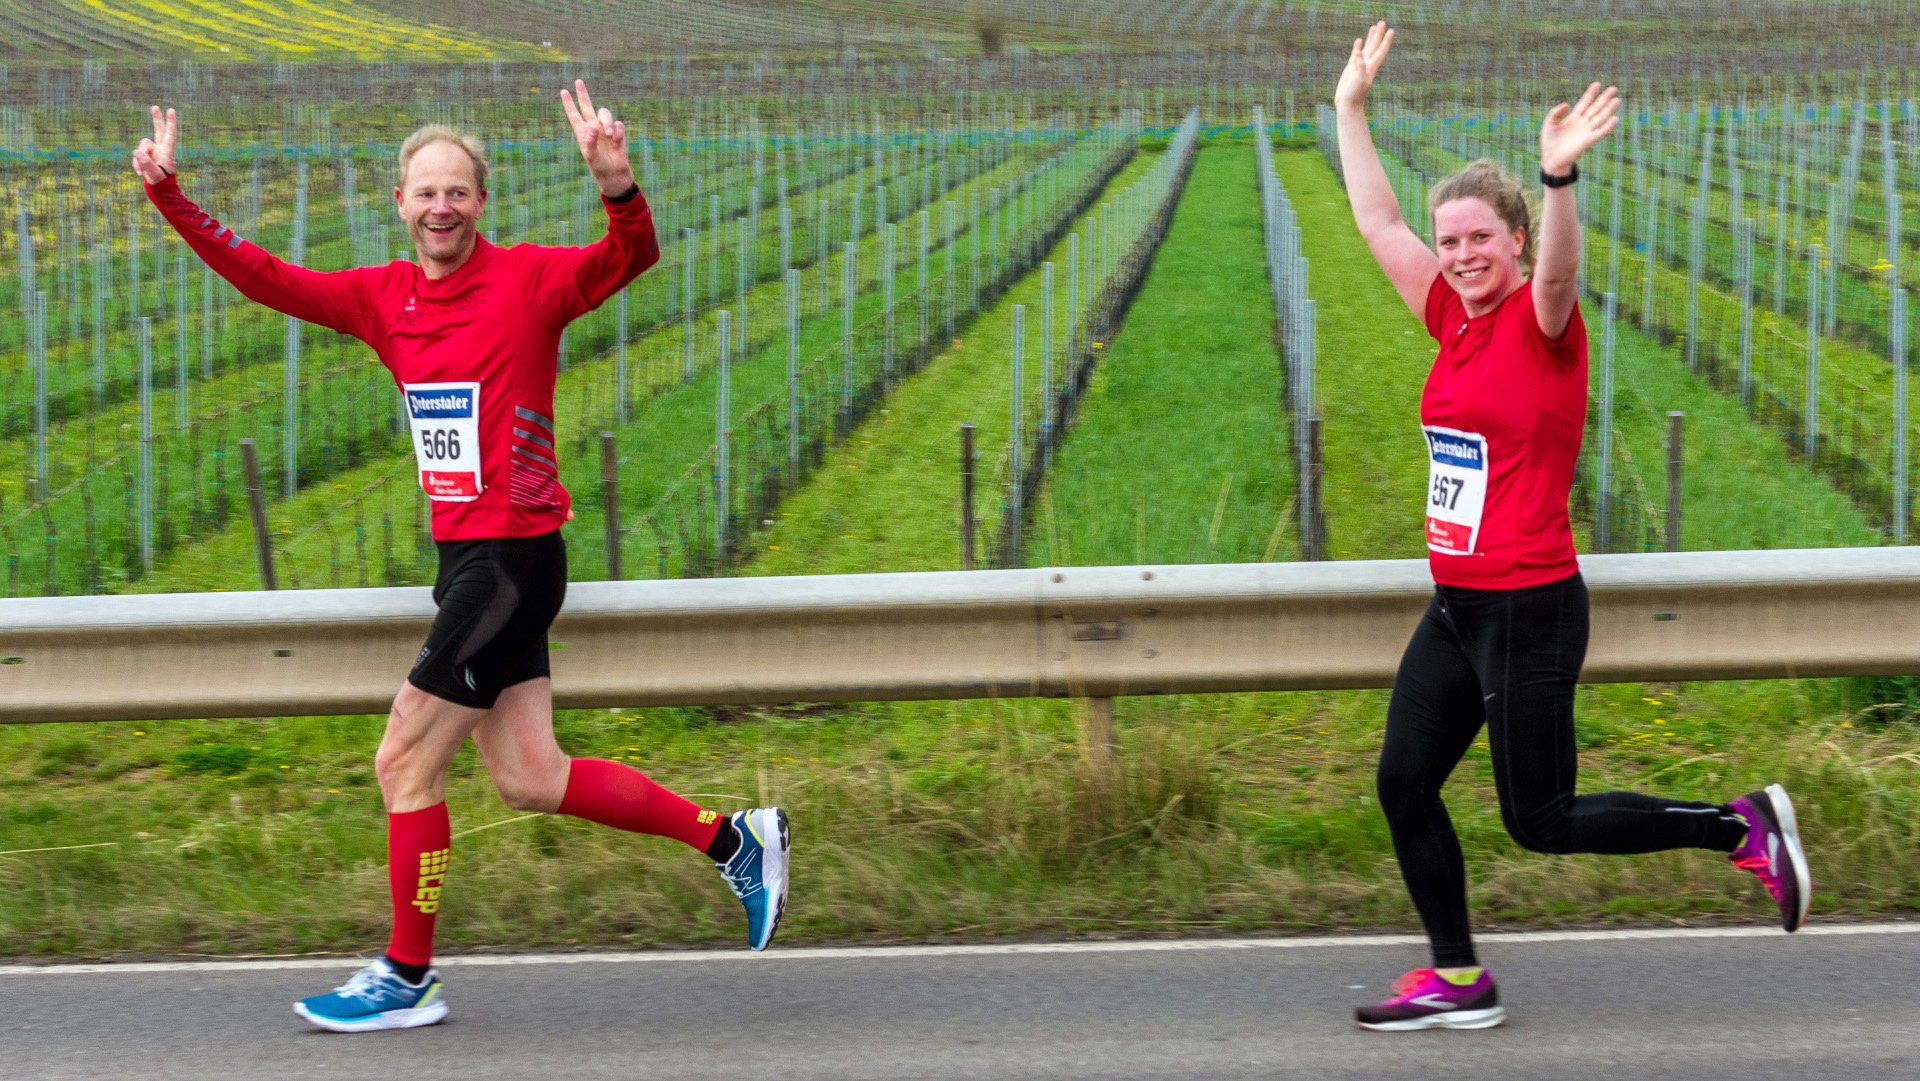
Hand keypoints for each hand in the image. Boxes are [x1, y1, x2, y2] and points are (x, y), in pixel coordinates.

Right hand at [132, 105, 176, 183]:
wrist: (159, 191)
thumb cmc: (160, 183)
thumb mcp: (154, 174)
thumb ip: (146, 163)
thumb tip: (137, 152)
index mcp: (167, 152)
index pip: (169, 134)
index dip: (170, 122)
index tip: (171, 110)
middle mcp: (160, 149)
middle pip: (158, 131)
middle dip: (156, 119)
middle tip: (155, 107)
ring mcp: (153, 153)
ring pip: (140, 147)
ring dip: (138, 159)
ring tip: (142, 172)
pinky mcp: (146, 157)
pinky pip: (136, 155)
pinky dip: (136, 163)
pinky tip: (140, 173)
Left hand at [560, 79, 635, 197]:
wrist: (615, 175)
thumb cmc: (599, 167)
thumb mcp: (591, 156)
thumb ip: (590, 142)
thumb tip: (593, 128)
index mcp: (582, 133)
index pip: (574, 115)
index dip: (569, 104)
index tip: (563, 91)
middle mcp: (593, 128)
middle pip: (587, 106)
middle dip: (583, 94)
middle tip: (578, 81)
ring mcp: (605, 130)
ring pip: (605, 114)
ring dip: (607, 122)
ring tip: (610, 135)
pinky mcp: (618, 134)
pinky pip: (618, 125)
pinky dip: (618, 132)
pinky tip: (616, 141)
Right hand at [1335, 22, 1393, 110]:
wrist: (1348, 104)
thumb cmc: (1354, 94)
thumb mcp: (1358, 80)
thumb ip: (1359, 66)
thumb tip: (1358, 53)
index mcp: (1371, 66)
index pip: (1381, 50)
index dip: (1386, 41)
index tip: (1391, 30)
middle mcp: (1367, 64)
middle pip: (1375, 46)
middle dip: (1379, 34)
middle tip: (1382, 22)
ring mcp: (1360, 66)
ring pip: (1367, 48)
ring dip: (1371, 38)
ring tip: (1373, 27)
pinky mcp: (1351, 68)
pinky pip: (1356, 54)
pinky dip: (1358, 46)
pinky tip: (1359, 41)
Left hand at [1540, 83, 1620, 174]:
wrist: (1551, 159)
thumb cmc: (1549, 143)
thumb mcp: (1549, 124)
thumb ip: (1555, 112)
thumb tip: (1567, 104)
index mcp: (1573, 118)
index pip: (1584, 103)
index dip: (1590, 94)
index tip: (1597, 84)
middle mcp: (1582, 123)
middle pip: (1595, 108)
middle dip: (1604, 98)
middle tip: (1613, 88)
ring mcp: (1586, 131)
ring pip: (1600, 117)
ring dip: (1609, 109)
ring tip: (1617, 100)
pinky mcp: (1588, 141)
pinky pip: (1601, 132)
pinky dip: (1608, 126)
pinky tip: (1614, 118)